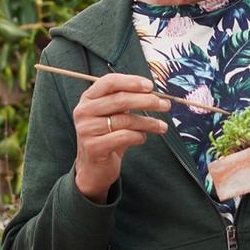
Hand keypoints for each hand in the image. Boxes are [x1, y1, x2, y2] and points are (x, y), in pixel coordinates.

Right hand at [71, 73, 169, 202]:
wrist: (93, 167)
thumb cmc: (107, 136)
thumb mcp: (113, 114)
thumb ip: (127, 101)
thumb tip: (155, 93)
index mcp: (88, 98)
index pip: (109, 82)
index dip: (131, 81)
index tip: (151, 86)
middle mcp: (84, 111)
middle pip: (120, 100)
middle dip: (147, 101)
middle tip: (165, 105)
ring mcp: (86, 129)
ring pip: (124, 120)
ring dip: (148, 122)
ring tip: (161, 126)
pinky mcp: (93, 147)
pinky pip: (123, 137)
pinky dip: (138, 136)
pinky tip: (143, 138)